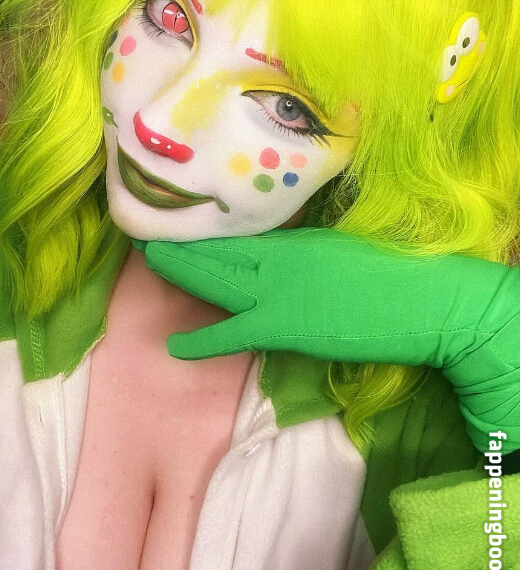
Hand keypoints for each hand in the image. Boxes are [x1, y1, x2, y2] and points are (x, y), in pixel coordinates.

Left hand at [144, 228, 519, 452]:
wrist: (423, 302)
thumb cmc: (393, 274)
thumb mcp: (341, 248)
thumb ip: (304, 249)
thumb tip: (280, 250)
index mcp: (294, 240)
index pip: (236, 235)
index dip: (201, 233)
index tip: (173, 224)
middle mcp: (278, 260)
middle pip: (218, 253)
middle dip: (180, 248)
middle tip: (145, 237)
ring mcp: (278, 292)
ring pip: (217, 281)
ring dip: (181, 272)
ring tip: (149, 260)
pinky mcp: (285, 327)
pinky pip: (233, 332)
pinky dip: (203, 339)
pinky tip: (176, 344)